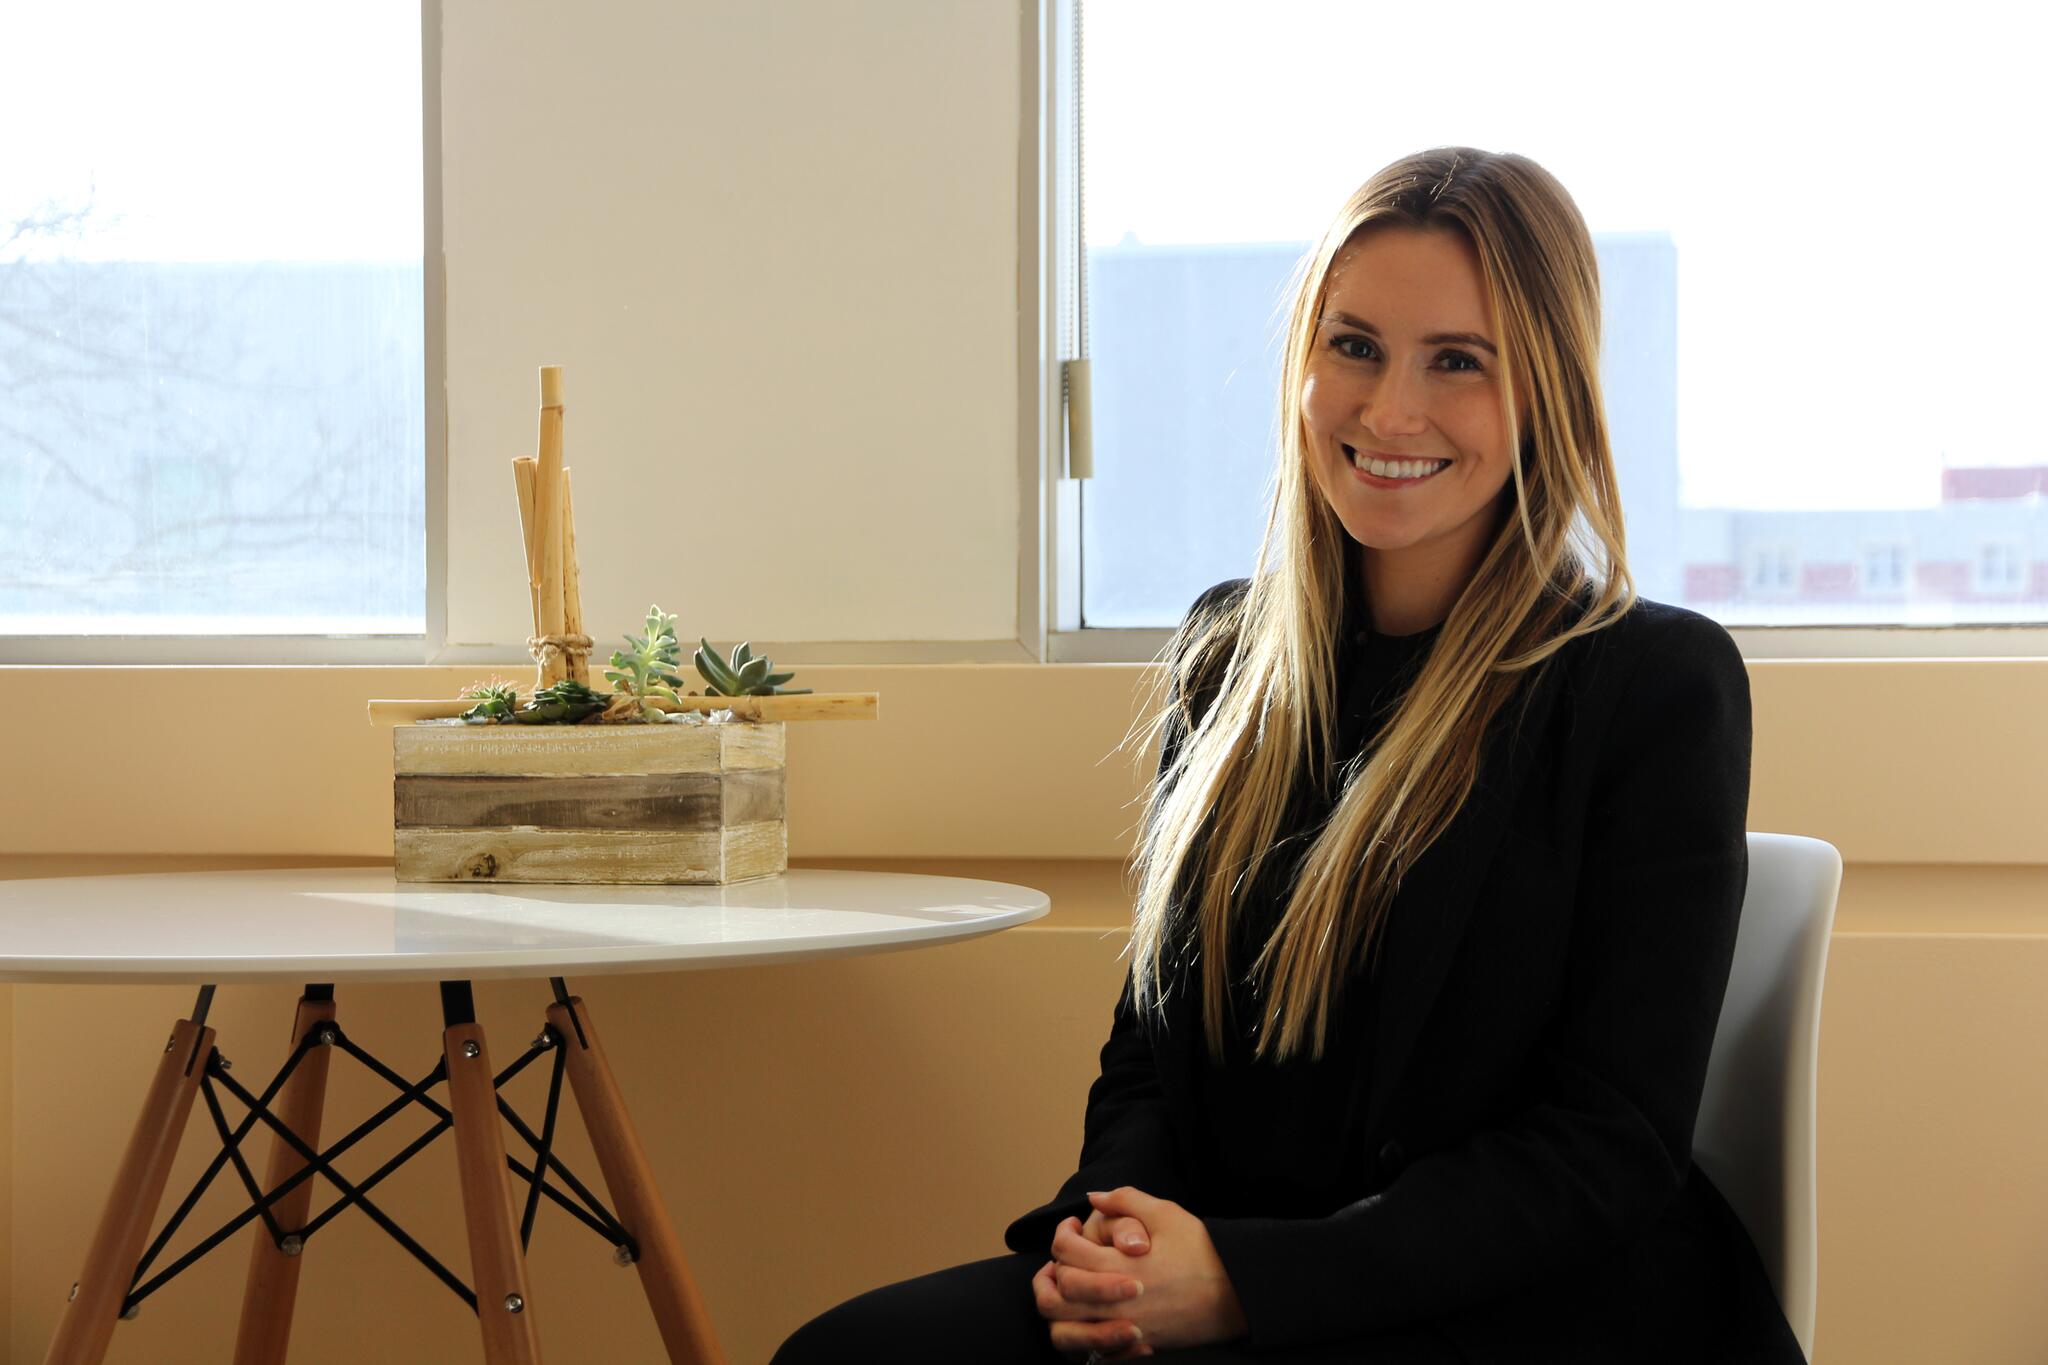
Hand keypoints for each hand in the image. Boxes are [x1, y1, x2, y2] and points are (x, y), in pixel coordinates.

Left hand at [1049, 1188, 1248, 1353]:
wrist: (1237, 1293)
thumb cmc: (1202, 1251)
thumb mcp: (1165, 1214)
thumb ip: (1125, 1200)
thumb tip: (1094, 1197)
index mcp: (1118, 1267)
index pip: (1065, 1253)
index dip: (1062, 1235)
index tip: (1072, 1227)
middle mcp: (1115, 1303)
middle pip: (1059, 1293)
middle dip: (1055, 1270)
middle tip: (1067, 1256)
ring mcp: (1123, 1331)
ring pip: (1067, 1331)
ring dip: (1060, 1309)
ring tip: (1068, 1289)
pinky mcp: (1136, 1349)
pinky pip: (1093, 1352)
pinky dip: (1083, 1336)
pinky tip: (1091, 1315)